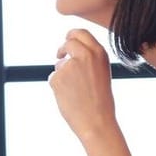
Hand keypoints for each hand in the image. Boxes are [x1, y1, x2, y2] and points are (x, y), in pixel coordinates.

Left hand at [48, 28, 117, 142]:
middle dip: (62, 48)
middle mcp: (85, 55)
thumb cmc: (101, 101)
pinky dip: (57, 87)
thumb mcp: (101, 73)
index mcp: (99, 53)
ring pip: (59, 65)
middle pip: (68, 41)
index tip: (68, 40)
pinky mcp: (57, 77)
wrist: (97, 122)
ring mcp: (70, 65)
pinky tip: (69, 98)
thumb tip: (69, 52)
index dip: (72, 36)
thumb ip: (89, 59)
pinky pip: (53, 78)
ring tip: (76, 94)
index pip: (81, 33)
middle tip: (59, 55)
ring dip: (62, 75)